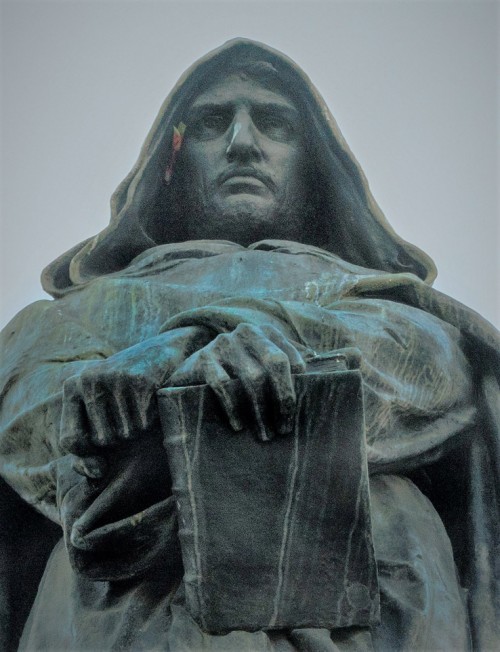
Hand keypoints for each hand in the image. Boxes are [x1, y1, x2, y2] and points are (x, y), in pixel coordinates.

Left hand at [59, 327, 208, 461]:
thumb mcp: (102, 410)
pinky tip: (152, 399)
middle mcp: (89, 380)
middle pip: (102, 440)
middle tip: (128, 415)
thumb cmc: (127, 390)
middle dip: (119, 437)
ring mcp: (115, 380)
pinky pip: (145, 423)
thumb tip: (97, 472)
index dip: (87, 456)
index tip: (102, 459)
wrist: (163, 350)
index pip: (70, 440)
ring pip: (126, 434)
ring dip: (138, 428)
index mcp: (72, 387)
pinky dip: (152, 419)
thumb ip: (88, 447)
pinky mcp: (140, 382)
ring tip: (140, 405)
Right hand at [168, 323, 305, 439]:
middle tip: (285, 428)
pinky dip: (234, 407)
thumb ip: (289, 368)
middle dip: (284, 399)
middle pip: (276, 363)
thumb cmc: (234, 375)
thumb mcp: (260, 365)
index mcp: (267, 333)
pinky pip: (223, 384)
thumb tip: (335, 374)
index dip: (298, 388)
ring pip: (253, 377)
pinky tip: (238, 425)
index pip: (292, 359)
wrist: (188, 374)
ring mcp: (224, 343)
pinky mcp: (203, 359)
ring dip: (261, 411)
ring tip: (264, 434)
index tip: (298, 415)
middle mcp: (247, 332)